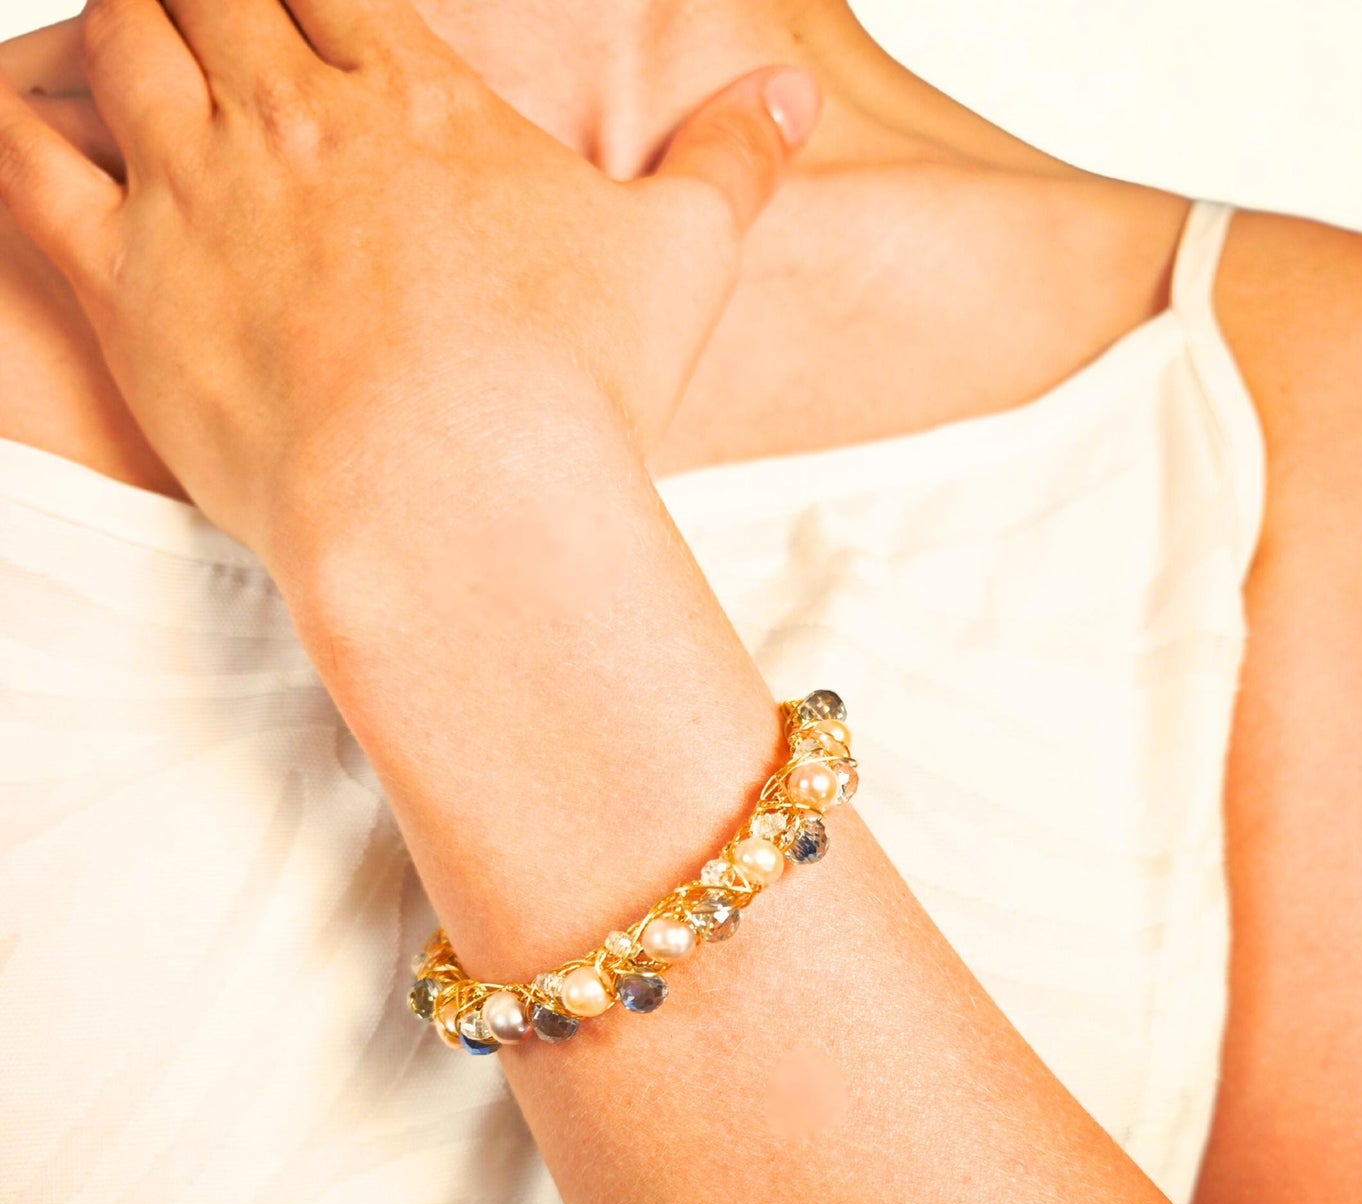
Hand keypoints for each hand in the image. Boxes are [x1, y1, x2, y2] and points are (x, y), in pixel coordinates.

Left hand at [0, 0, 819, 576]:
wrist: (460, 503)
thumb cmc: (573, 395)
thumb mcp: (683, 263)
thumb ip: (732, 164)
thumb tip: (790, 96)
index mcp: (415, 91)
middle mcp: (294, 113)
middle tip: (210, 15)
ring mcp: (199, 188)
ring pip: (124, 38)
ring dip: (126, 21)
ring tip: (134, 35)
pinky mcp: (128, 281)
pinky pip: (33, 156)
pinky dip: (22, 113)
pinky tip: (27, 107)